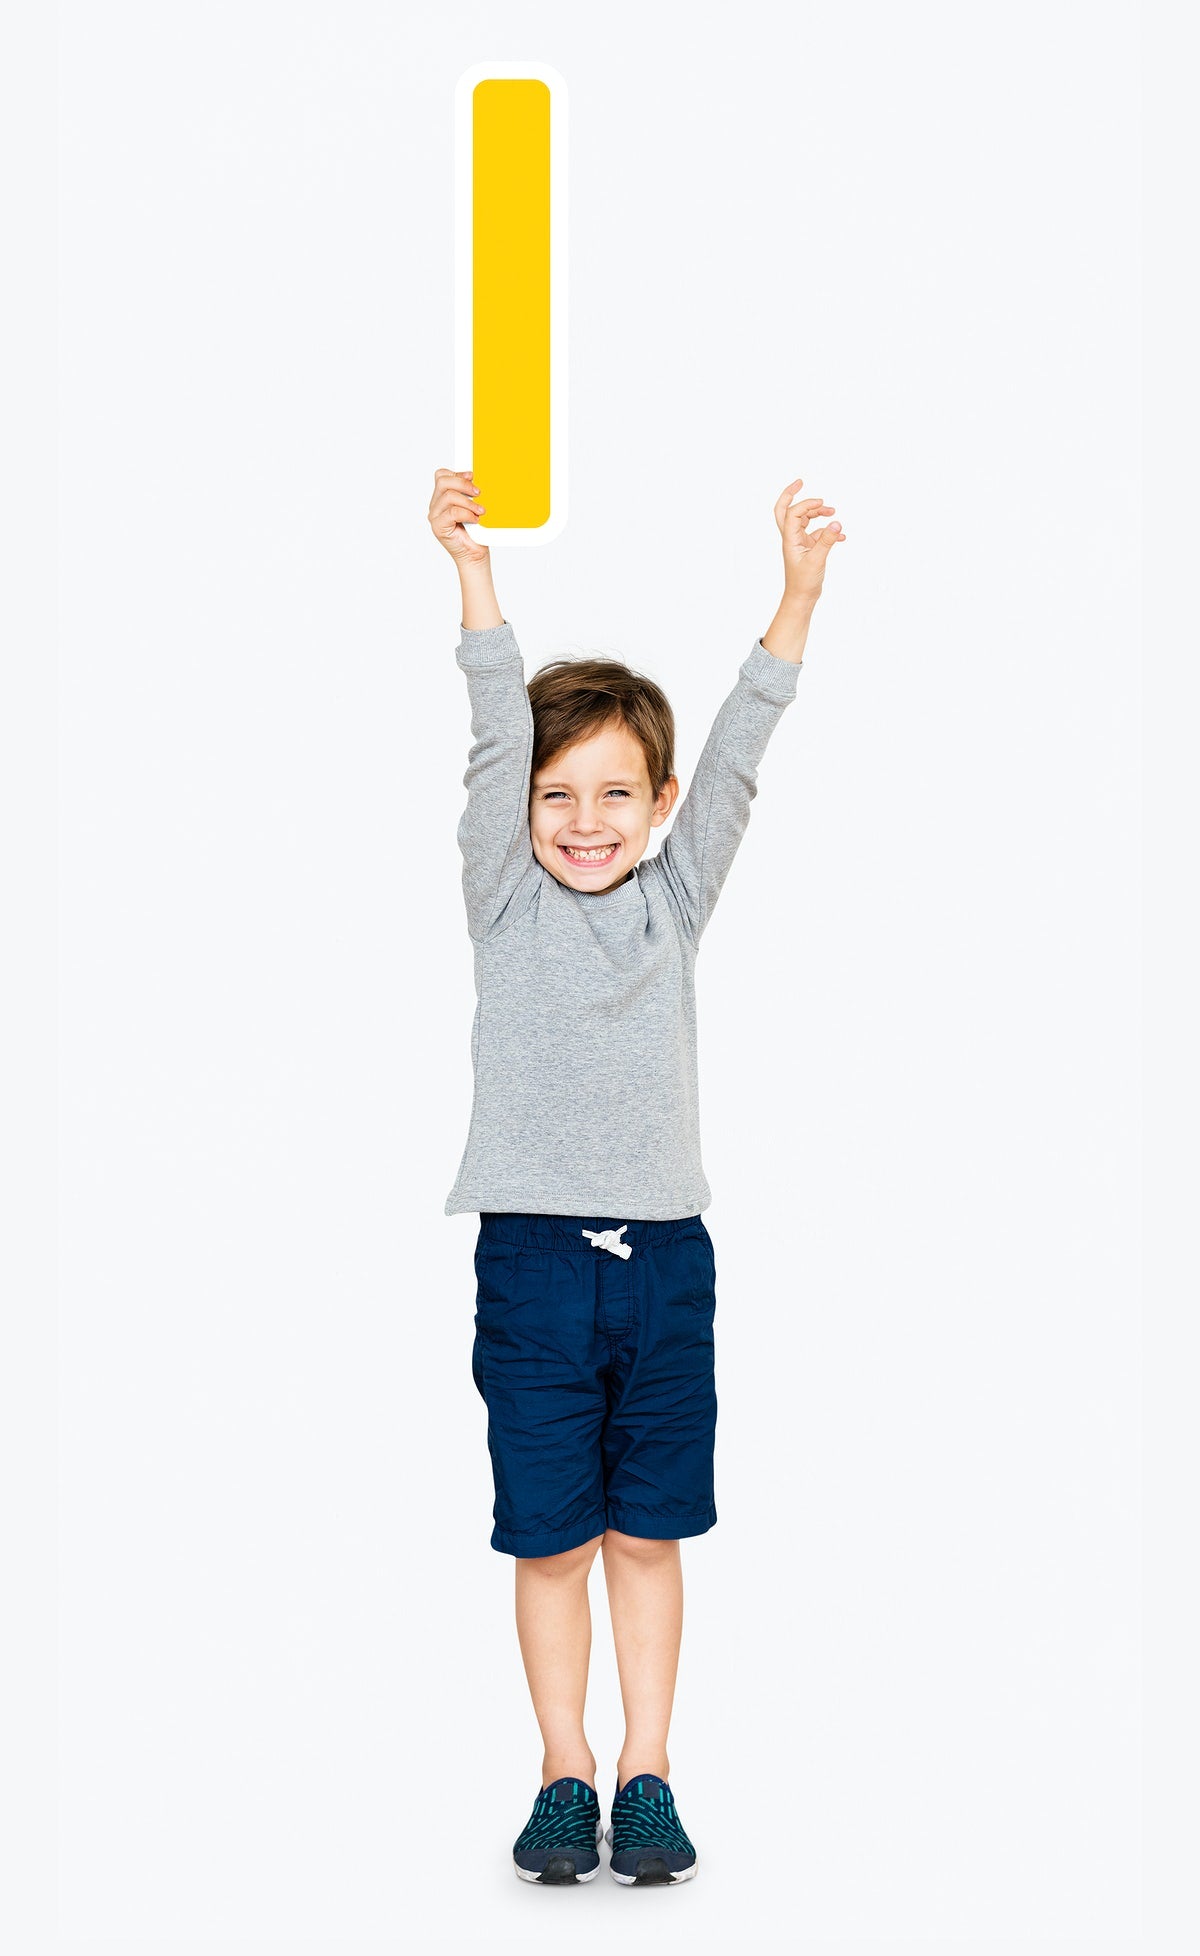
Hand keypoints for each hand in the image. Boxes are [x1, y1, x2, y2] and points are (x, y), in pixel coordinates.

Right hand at [428, 467, 490, 565]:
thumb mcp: (474, 506)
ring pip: (448, 496)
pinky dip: (467, 514)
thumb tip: (477, 479)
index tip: (473, 476)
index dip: (457, 473)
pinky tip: (475, 520)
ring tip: (480, 511)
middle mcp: (436, 506)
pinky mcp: (438, 527)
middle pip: (442, 481)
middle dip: (463, 483)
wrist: (475, 555)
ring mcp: (435, 516)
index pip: (442, 476)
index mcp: (442, 498)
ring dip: (468, 502)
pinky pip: (452, 512)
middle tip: (478, 492)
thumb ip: (469, 493)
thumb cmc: (475, 533)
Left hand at [774, 477, 844, 603]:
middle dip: (791, 495)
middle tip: (800, 481)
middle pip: (786, 511)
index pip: (793, 513)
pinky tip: (841, 536)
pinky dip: (827, 531)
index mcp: (790, 539)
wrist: (802, 599)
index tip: (822, 503)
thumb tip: (836, 521)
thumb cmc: (804, 582)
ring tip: (832, 511)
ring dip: (816, 512)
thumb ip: (827, 540)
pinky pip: (817, 533)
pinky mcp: (809, 549)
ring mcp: (800, 542)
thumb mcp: (817, 560)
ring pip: (804, 520)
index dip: (806, 504)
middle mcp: (792, 538)